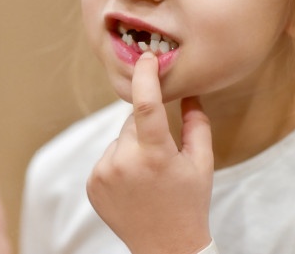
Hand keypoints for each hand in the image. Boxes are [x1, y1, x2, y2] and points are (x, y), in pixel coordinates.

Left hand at [87, 52, 213, 253]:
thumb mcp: (202, 162)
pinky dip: (119, 160)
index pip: (145, 104)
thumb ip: (197, 123)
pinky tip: (133, 183)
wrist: (165, 247)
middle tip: (163, 152)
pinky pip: (107, 156)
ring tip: (148, 174)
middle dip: (147, 127)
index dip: (145, 76)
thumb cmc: (189, 203)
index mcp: (155, 155)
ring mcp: (104, 174)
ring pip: (119, 139)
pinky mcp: (92, 183)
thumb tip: (190, 93)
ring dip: (133, 145)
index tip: (147, 58)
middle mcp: (123, 162)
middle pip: (133, 122)